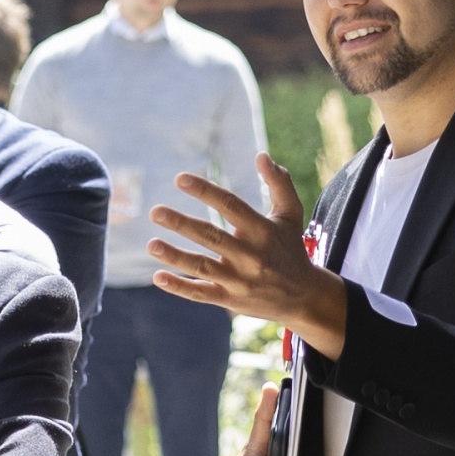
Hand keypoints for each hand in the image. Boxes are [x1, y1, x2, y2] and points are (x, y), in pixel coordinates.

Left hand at [147, 160, 351, 352]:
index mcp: (263, 231)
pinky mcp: (231, 300)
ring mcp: (239, 280)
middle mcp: (250, 256)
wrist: (304, 297)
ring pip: (202, 267)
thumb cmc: (291, 249)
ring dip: (175, 256)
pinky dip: (179, 287)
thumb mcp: (291, 215)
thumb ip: (279, 183)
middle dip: (182, 224)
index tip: (180, 179)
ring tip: (151, 244)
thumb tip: (261, 155)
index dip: (205, 191)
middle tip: (155, 211)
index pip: (231, 206)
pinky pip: (201, 294)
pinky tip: (158, 277)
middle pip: (211, 237)